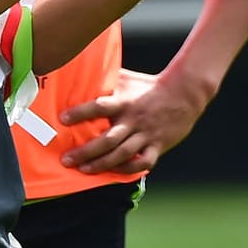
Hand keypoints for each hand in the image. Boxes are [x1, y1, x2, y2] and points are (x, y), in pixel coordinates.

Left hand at [58, 68, 204, 174]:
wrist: (184, 93)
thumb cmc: (148, 86)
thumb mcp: (127, 79)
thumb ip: (106, 80)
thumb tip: (81, 73)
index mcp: (125, 101)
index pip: (99, 106)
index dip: (80, 113)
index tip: (62, 119)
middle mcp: (134, 119)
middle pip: (108, 139)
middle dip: (85, 151)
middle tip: (66, 159)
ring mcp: (146, 134)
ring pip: (122, 154)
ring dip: (101, 164)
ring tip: (83, 169)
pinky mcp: (158, 145)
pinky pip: (143, 162)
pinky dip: (129, 169)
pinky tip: (115, 173)